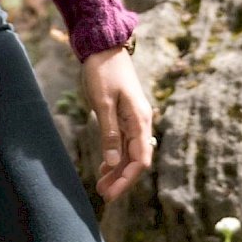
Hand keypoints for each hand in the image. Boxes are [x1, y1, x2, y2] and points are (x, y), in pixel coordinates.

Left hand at [82, 46, 154, 201]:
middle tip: (103, 195)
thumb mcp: (103, 102)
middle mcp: (140, 121)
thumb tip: (114, 162)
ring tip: (101, 185)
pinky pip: (123, 142)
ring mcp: (132, 118)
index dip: (127, 179)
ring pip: (128, 152)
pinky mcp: (123, 115)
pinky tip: (104, 167)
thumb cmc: (103, 71)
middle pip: (135, 159)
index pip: (140, 159)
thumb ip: (109, 132)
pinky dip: (114, 156)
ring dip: (117, 170)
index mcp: (139, 119)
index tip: (112, 193)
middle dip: (121, 179)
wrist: (103, 46)